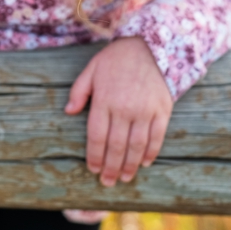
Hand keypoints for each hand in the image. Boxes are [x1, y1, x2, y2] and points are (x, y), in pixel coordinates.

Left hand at [65, 36, 171, 186]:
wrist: (150, 47)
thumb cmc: (115, 60)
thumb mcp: (91, 71)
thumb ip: (78, 92)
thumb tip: (68, 112)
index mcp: (104, 101)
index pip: (96, 136)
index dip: (94, 156)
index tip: (92, 169)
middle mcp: (124, 109)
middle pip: (116, 146)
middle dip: (111, 167)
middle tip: (107, 182)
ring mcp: (145, 111)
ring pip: (137, 146)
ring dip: (130, 165)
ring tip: (124, 178)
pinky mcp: (162, 110)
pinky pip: (157, 137)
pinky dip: (151, 152)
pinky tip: (145, 163)